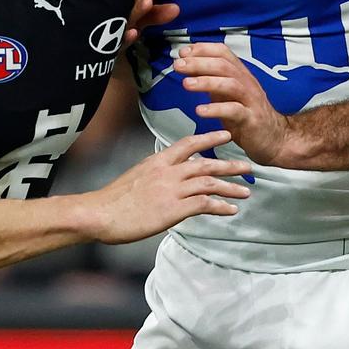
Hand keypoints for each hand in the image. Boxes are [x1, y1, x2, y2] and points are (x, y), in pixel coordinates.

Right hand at [92, 129, 250, 243]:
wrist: (101, 213)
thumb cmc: (113, 200)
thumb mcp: (136, 177)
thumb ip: (155, 175)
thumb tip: (166, 180)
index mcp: (157, 161)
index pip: (189, 143)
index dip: (209, 138)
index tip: (226, 135)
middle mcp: (167, 172)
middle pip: (206, 163)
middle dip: (229, 165)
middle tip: (247, 166)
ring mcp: (171, 190)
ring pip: (209, 183)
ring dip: (231, 187)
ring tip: (246, 191)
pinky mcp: (173, 209)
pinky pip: (204, 204)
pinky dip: (221, 206)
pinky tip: (231, 210)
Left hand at [174, 42, 288, 165]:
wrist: (274, 138)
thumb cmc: (246, 114)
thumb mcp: (226, 93)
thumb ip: (210, 79)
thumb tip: (187, 64)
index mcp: (240, 74)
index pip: (223, 53)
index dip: (203, 49)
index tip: (183, 53)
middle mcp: (246, 83)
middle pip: (224, 66)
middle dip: (199, 63)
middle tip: (178, 65)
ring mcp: (250, 101)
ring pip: (230, 85)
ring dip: (206, 82)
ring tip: (186, 84)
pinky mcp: (251, 119)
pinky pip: (234, 111)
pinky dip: (216, 109)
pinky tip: (200, 110)